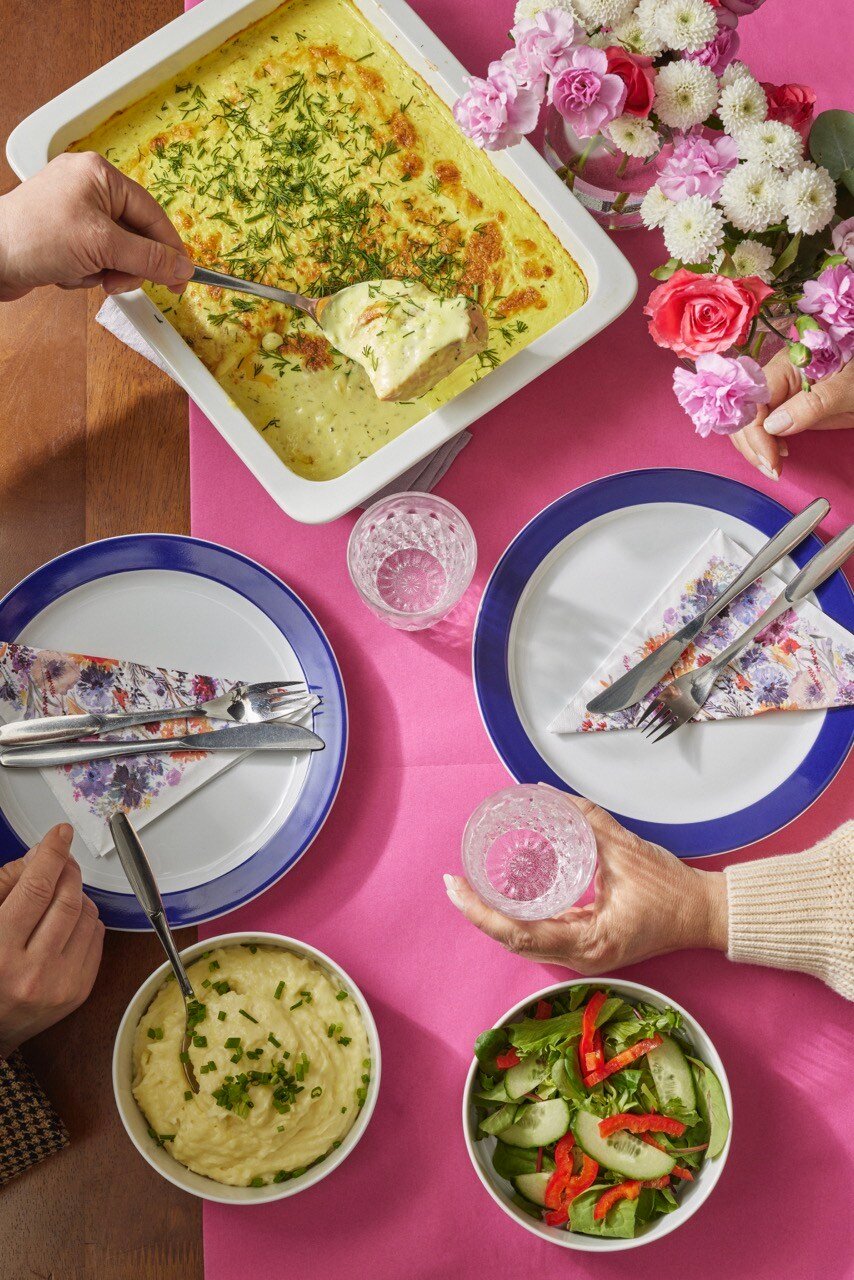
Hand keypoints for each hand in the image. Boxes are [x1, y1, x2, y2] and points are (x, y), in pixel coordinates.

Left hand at [0, 151, 193, 300]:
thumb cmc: (34, 236)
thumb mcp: (102, 246)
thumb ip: (148, 257)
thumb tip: (181, 266)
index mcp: (100, 175)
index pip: (152, 214)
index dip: (169, 249)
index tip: (183, 277)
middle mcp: (88, 189)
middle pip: (135, 236)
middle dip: (125, 264)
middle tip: (116, 280)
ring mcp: (74, 212)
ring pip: (115, 253)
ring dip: (102, 272)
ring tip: (80, 272)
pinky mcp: (63, 235)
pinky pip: (94, 260)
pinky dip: (84, 273)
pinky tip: (65, 272)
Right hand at [0, 824, 103, 1057]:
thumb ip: (6, 886)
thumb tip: (39, 856)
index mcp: (1, 953)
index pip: (35, 889)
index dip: (51, 854)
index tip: (60, 834)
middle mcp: (33, 972)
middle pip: (66, 900)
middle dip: (67, 870)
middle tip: (60, 859)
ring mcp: (61, 985)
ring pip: (87, 916)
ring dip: (77, 894)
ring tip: (58, 894)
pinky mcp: (80, 992)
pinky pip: (96, 937)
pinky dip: (86, 919)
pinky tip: (67, 921)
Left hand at [444, 796, 726, 971]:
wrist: (702, 913)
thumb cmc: (671, 888)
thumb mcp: (624, 848)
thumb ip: (582, 818)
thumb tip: (543, 794)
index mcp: (589, 941)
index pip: (517, 933)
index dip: (479, 911)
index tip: (456, 886)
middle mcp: (581, 957)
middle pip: (513, 942)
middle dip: (478, 914)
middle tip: (453, 883)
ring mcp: (584, 957)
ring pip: (524, 944)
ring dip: (494, 919)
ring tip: (469, 890)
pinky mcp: (588, 947)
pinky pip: (541, 938)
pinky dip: (517, 920)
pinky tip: (503, 900)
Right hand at [729, 347, 853, 480]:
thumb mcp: (846, 391)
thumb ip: (812, 404)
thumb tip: (772, 426)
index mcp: (788, 365)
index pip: (755, 400)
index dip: (755, 431)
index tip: (771, 458)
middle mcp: (775, 378)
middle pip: (744, 413)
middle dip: (751, 444)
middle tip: (772, 470)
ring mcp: (777, 394)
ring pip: (746, 423)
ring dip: (752, 448)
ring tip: (774, 467)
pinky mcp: (781, 409)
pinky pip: (758, 427)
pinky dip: (760, 445)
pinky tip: (776, 455)